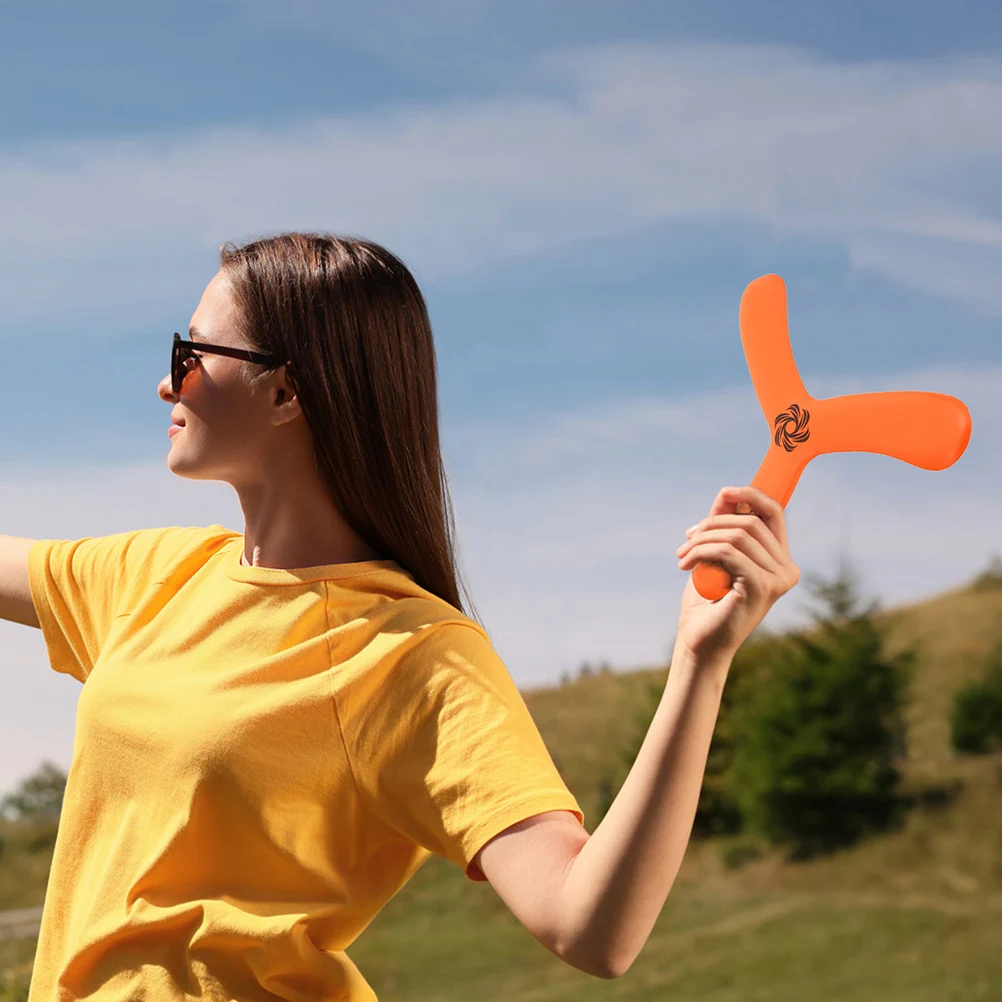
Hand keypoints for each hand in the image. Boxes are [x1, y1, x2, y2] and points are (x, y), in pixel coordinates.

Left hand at [674, 486, 799, 664]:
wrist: (699, 642)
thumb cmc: (707, 601)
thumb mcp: (715, 555)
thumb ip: (724, 526)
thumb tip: (728, 493)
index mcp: (781, 561)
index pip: (774, 514)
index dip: (751, 495)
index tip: (724, 492)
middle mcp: (787, 570)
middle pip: (751, 521)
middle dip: (713, 523)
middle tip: (686, 540)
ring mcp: (778, 580)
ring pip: (737, 534)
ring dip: (702, 539)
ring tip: (682, 555)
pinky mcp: (762, 586)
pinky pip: (728, 551)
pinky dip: (701, 552)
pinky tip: (686, 566)